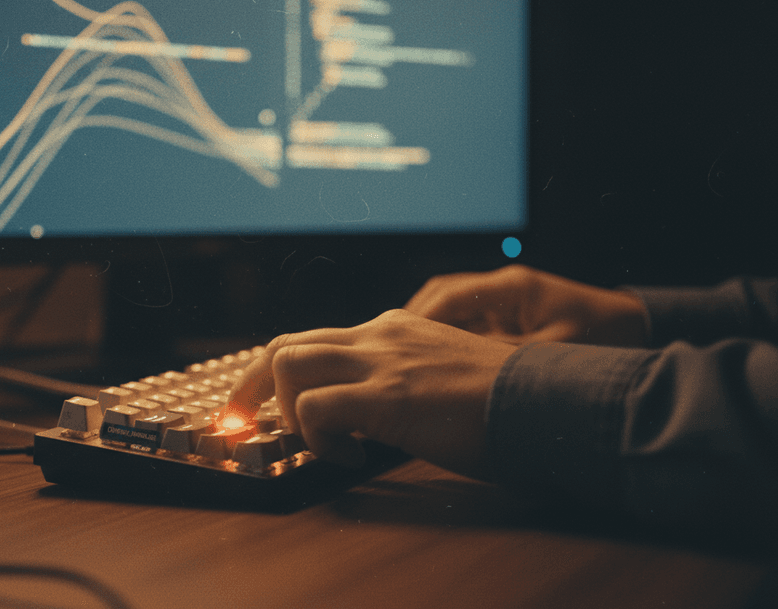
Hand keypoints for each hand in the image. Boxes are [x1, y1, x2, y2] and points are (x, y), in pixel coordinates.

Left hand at [227, 310, 515, 476]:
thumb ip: (402, 380)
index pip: (315, 338)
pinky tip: (348, 460)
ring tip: (314, 441)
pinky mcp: (389, 396)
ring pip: (288, 363)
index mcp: (393, 328)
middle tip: (239, 424)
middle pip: (284, 344)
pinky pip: (317, 410)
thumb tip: (367, 416)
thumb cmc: (507, 398)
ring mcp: (382, 361)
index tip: (264, 406)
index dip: (279, 374)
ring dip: (285, 410)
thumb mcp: (443, 375)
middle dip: (249, 386)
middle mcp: (380, 334)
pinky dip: (317, 439)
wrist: (548, 400)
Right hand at [405, 265, 646, 346]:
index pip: (448, 295)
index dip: (419, 319)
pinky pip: (465, 323)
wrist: (635, 328)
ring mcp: (504, 301)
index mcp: (512, 288)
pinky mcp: (507, 316)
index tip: (399, 344)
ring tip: (409, 360)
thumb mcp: (553, 355)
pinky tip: (437, 365)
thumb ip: (505, 360)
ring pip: (448, 308)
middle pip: (440, 296)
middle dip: (413, 322)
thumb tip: (461, 372)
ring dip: (427, 332)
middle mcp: (503, 288)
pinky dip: (445, 340)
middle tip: (392, 352)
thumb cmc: (603, 338)